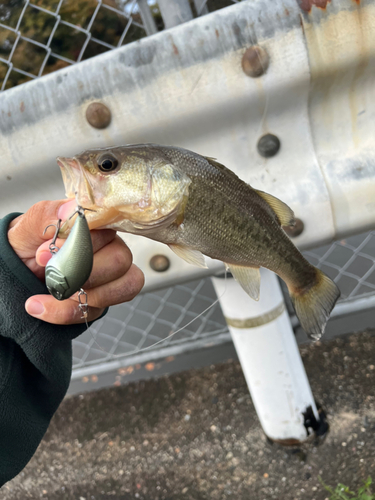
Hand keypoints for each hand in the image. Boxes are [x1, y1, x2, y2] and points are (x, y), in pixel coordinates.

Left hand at [7, 200, 143, 324]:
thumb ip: (50, 215)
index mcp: (97, 225)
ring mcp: (112, 276)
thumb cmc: (29, 243)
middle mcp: (111, 248)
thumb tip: (71, 210)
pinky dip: (68, 311)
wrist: (18, 269)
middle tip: (50, 273)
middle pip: (121, 260)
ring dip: (83, 294)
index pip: (108, 231)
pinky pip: (99, 310)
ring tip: (50, 291)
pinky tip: (43, 306)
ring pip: (124, 286)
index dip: (80, 244)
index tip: (44, 252)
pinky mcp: (103, 299)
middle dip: (84, 272)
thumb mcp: (30, 226)